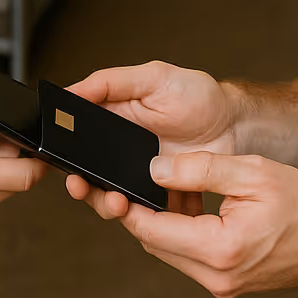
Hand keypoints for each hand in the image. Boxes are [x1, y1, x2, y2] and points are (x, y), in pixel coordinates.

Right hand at [63, 61, 235, 216]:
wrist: (236, 126)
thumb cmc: (197, 96)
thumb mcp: (153, 77)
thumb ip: (111, 81)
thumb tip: (72, 90)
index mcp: (113, 122)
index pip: (78, 142)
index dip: (65, 155)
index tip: (60, 165)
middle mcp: (123, 154)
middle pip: (92, 176)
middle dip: (84, 187)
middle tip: (82, 188)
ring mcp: (143, 178)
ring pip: (115, 199)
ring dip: (110, 205)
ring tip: (117, 203)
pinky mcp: (164, 198)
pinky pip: (148, 215)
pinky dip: (145, 219)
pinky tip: (148, 215)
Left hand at [117, 152, 297, 297]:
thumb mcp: (254, 172)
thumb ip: (201, 169)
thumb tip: (156, 168)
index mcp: (221, 248)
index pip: (152, 230)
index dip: (127, 204)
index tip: (112, 182)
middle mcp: (217, 276)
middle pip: (154, 243)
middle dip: (138, 212)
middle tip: (128, 179)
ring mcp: (222, 285)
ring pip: (169, 251)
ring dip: (159, 223)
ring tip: (159, 188)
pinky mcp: (227, 283)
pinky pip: (189, 257)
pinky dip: (180, 232)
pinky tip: (186, 206)